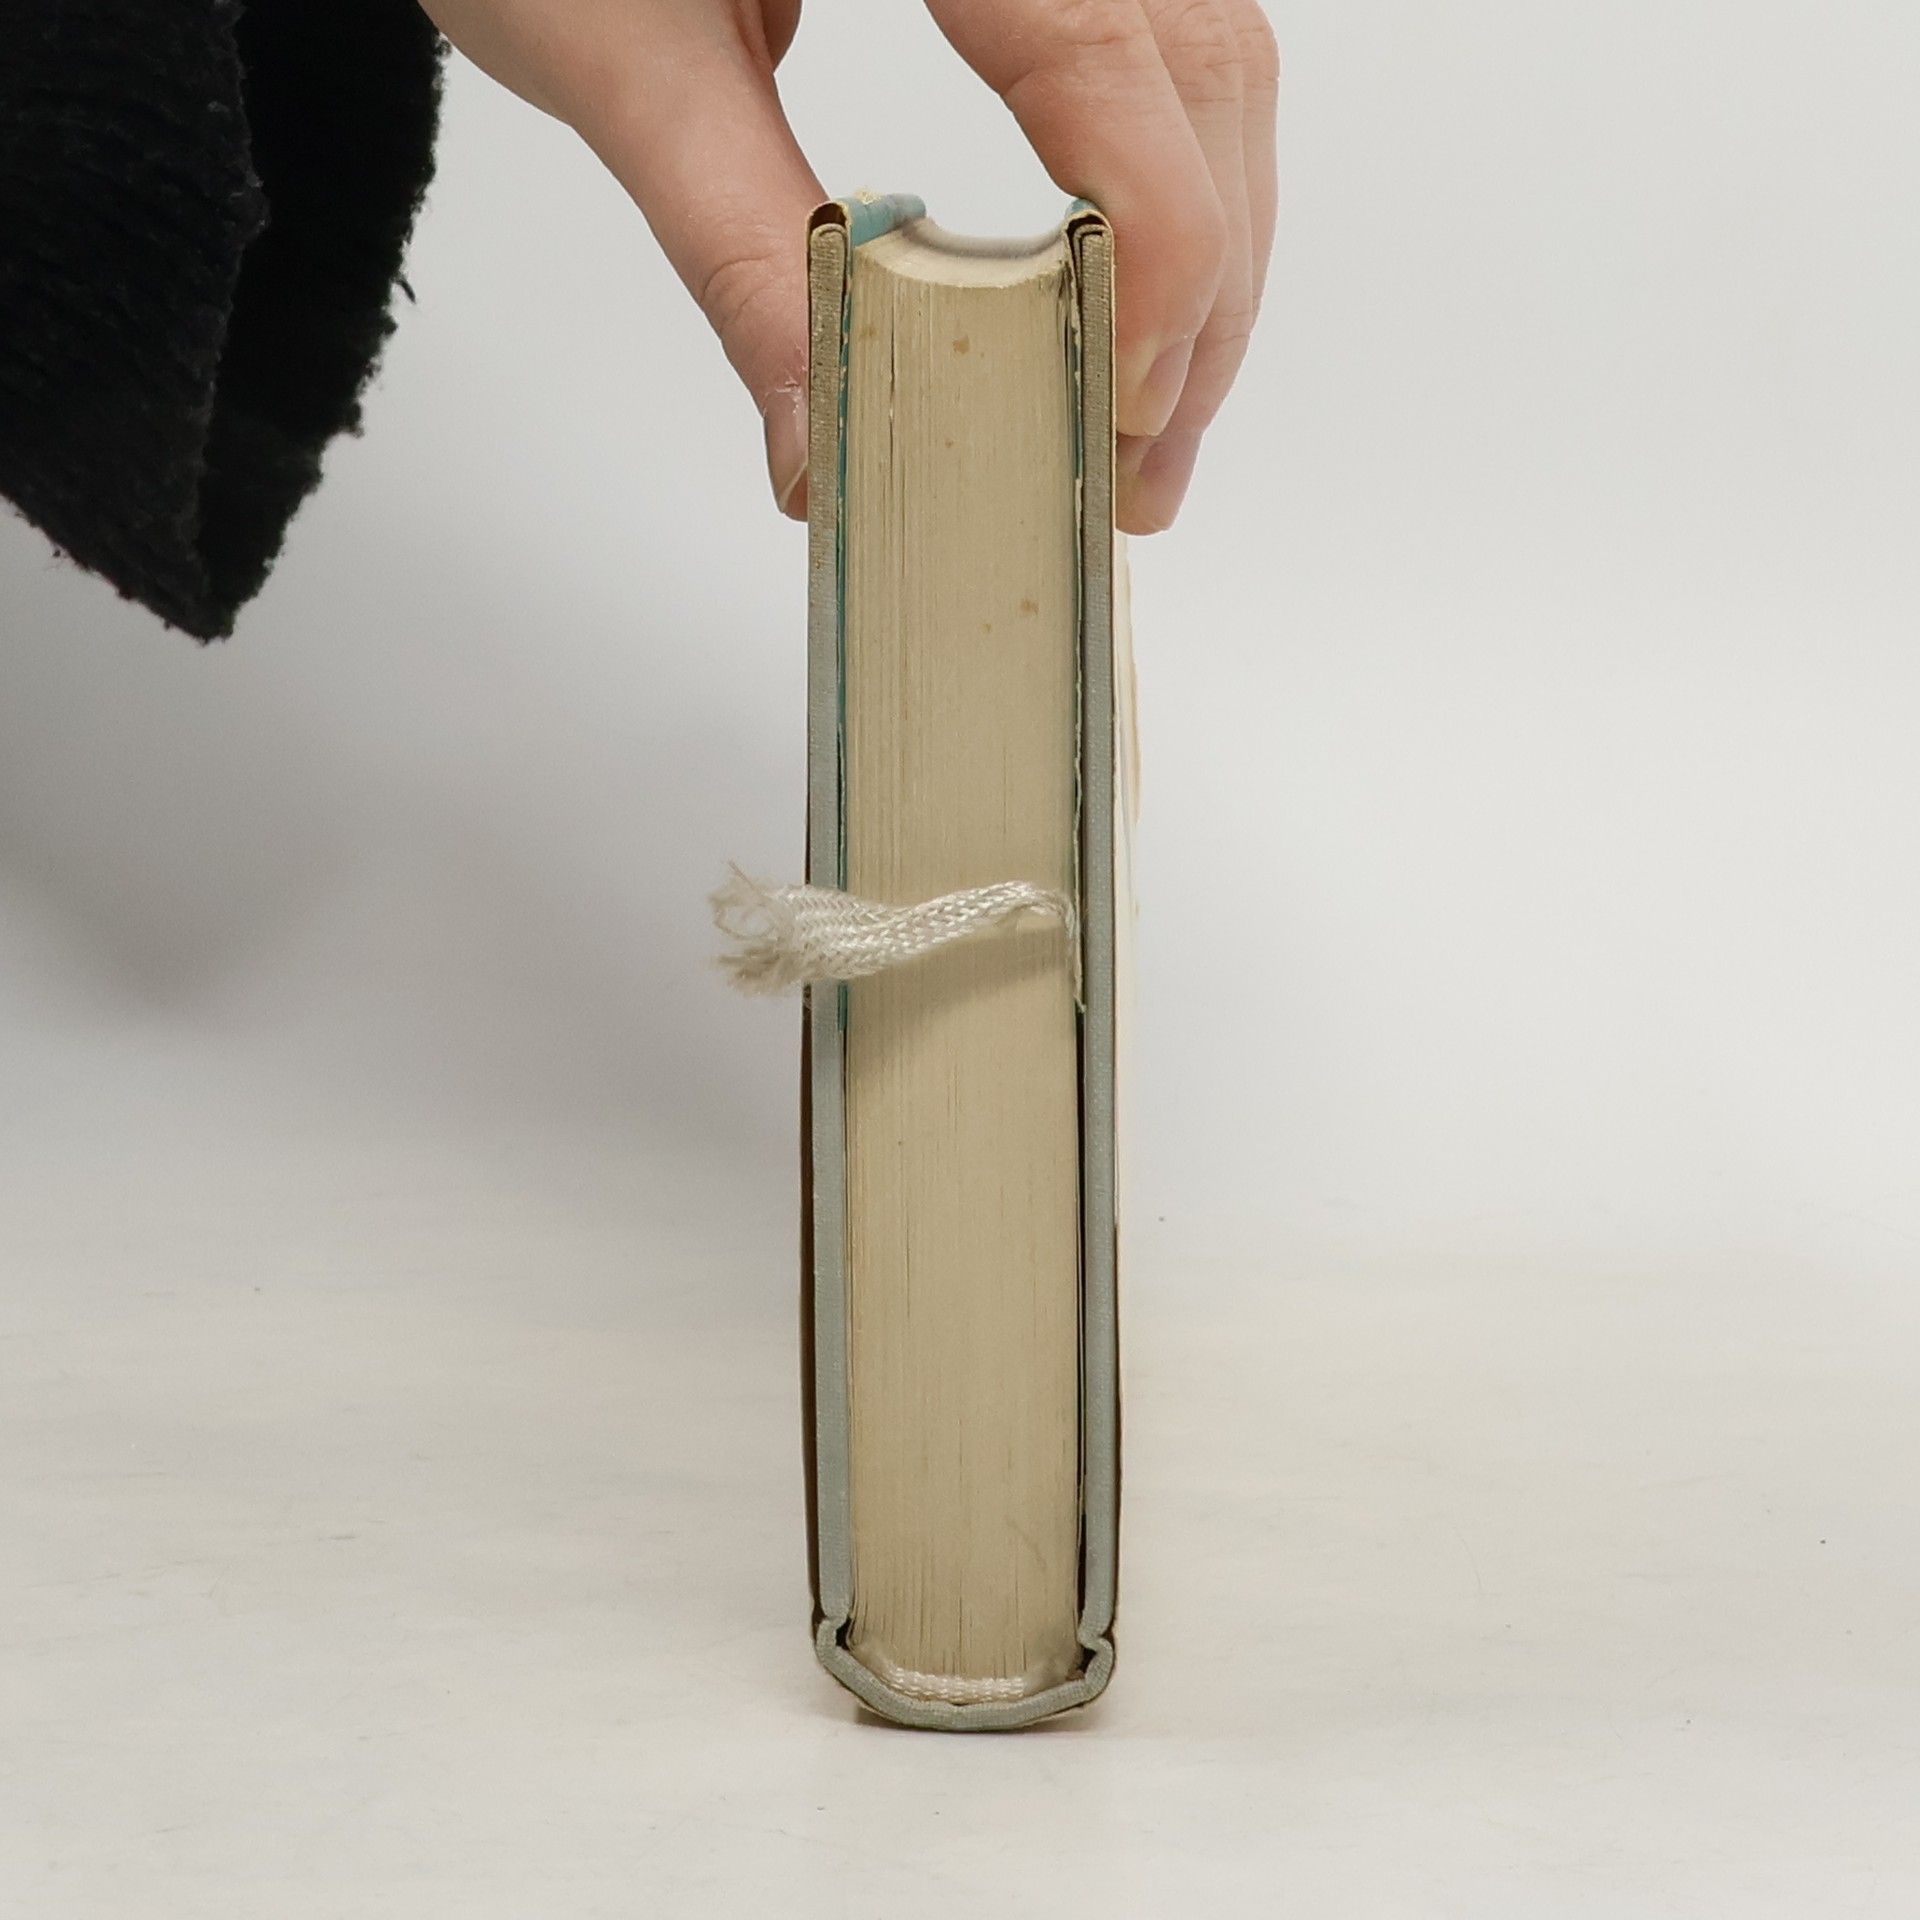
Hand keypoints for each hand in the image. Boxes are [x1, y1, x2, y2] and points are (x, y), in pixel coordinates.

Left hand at [421, 0, 1277, 532]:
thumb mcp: (624, 58)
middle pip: (1201, 67)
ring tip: (1148, 413)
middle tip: (1143, 460)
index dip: (1153, 240)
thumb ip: (736, 245)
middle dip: (1200, 285)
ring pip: (1210, 61)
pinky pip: (1161, 51)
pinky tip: (1128, 297)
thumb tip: (816, 443)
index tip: (1120, 398)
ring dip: (1205, 251)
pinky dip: (1163, 186)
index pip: (1107, 52)